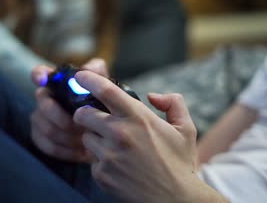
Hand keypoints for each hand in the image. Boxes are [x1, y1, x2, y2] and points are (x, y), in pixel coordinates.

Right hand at [30, 59, 108, 161]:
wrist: (105, 131)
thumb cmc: (101, 103)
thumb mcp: (104, 86)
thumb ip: (98, 73)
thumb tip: (91, 68)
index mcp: (57, 83)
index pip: (40, 74)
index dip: (38, 75)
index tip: (42, 79)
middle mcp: (45, 98)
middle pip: (44, 106)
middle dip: (64, 118)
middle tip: (83, 126)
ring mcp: (40, 118)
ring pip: (47, 129)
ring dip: (69, 137)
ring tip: (87, 141)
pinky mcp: (41, 138)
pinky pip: (49, 146)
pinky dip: (67, 151)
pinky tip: (82, 152)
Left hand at [73, 71, 222, 202]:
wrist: (174, 200)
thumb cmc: (179, 163)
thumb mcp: (186, 129)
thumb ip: (173, 103)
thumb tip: (153, 96)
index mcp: (138, 118)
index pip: (105, 90)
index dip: (89, 79)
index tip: (81, 76)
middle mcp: (120, 134)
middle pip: (83, 114)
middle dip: (84, 113)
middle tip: (92, 117)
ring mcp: (109, 155)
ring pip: (85, 138)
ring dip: (94, 138)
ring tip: (113, 146)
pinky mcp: (102, 174)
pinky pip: (92, 161)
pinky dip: (100, 160)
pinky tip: (117, 165)